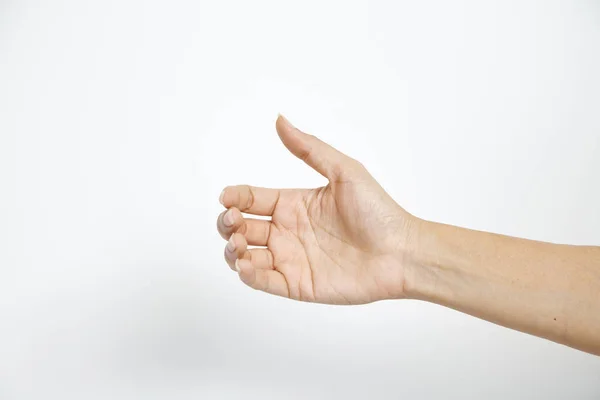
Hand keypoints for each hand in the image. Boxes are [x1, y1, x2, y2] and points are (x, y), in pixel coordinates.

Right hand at [216, 116, 417, 303]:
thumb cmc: (378, 211)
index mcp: (294, 203)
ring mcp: (291, 259)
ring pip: (245, 255)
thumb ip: (309, 148)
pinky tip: (245, 265)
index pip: (252, 198)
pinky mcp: (297, 284)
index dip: (234, 197)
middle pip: (242, 227)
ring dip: (232, 250)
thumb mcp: (343, 171)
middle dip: (227, 224)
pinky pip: (263, 281)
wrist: (402, 252)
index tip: (227, 198)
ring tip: (238, 244)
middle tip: (233, 222)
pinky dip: (248, 275)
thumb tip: (280, 119)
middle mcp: (288, 230)